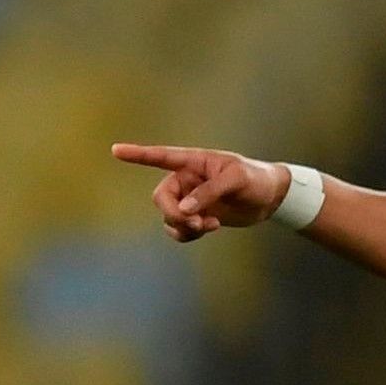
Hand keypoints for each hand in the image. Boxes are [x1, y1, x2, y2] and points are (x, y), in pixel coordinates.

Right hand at [111, 143, 287, 241]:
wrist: (270, 198)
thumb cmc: (255, 179)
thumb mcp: (236, 180)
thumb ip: (209, 192)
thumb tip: (184, 210)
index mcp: (193, 162)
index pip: (161, 156)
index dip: (138, 154)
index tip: (115, 150)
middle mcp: (186, 179)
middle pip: (161, 198)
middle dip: (174, 214)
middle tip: (196, 224)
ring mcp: (190, 199)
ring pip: (169, 217)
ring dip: (184, 227)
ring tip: (211, 226)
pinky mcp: (196, 216)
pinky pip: (178, 229)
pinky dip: (188, 234)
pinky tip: (209, 229)